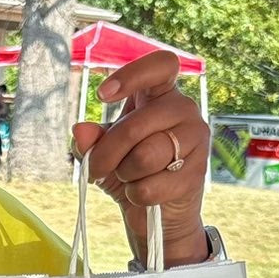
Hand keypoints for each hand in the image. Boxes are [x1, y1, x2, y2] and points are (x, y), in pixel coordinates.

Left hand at [71, 50, 209, 266]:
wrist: (157, 212)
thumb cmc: (129, 169)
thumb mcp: (103, 151)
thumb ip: (92, 139)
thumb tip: (80, 131)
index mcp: (161, 94)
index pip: (161, 65)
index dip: (133, 75)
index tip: (102, 96)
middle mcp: (184, 109)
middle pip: (136, 125)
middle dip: (107, 153)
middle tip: (95, 169)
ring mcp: (196, 138)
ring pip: (146, 155)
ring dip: (125, 174)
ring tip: (128, 178)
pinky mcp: (198, 172)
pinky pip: (153, 185)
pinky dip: (137, 195)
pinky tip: (142, 194)